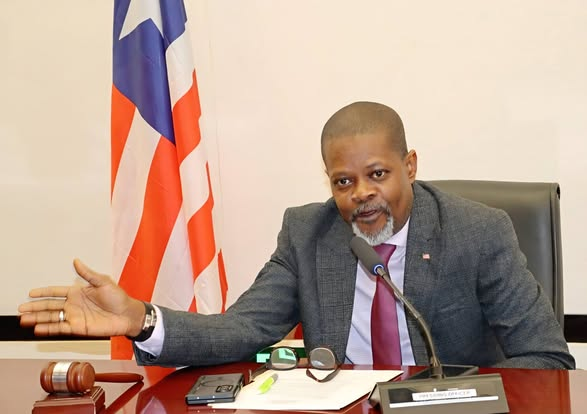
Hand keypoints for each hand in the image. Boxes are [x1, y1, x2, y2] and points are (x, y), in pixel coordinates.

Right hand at [18, 259, 144, 337]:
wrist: (127, 315)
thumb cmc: (119, 298)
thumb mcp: (103, 282)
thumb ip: (88, 274)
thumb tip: (76, 261)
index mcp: (78, 292)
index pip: (56, 291)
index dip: (43, 292)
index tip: (30, 293)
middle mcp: (74, 304)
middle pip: (49, 306)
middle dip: (35, 308)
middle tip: (21, 309)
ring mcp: (75, 316)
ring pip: (52, 318)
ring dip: (38, 319)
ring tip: (24, 320)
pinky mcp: (78, 328)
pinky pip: (60, 328)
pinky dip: (49, 329)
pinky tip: (38, 329)